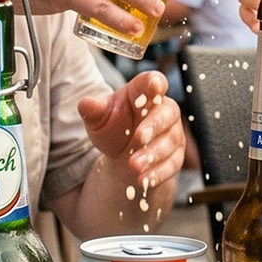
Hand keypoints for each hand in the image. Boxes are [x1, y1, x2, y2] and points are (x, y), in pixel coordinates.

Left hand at [77, 70, 184, 200]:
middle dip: (154, 126)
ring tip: (134, 165)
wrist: (122, 158)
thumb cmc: (114, 129)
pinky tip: (143, 179)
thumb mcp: (98, 120)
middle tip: (139, 138)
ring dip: (153, 154)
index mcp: (143, 93)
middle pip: (167, 113)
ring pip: (170, 141)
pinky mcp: (176, 156)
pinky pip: (172, 163)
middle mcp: (163, 110)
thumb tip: (85, 103)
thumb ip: (93, 111)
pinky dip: (158, 172)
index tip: (154, 86)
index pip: (153, 82)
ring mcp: (173, 133)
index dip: (155, 83)